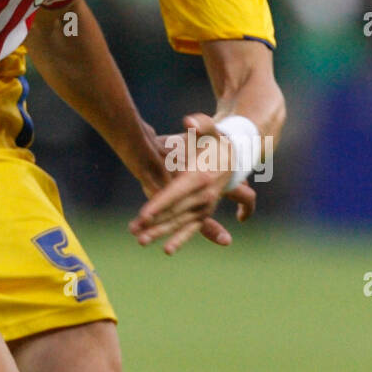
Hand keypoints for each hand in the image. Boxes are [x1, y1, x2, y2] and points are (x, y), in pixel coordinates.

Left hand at [130, 112, 249, 254]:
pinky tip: (167, 249)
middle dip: (155, 222)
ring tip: (140, 241)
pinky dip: (180, 238)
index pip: (176, 193)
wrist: (236, 153)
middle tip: (135, 231)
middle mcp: (204, 194)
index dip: (159, 204)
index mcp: (200, 176)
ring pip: (180, 223)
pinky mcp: (204, 212)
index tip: (144, 215)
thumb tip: (188, 122)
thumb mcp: (209, 128)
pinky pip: (192, 229)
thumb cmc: (216, 140)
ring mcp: (205, 205)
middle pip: (175, 212)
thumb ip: (199, 125)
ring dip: (161, 233)